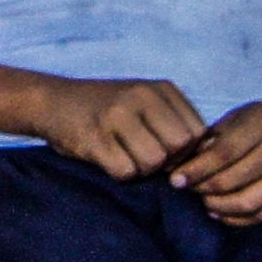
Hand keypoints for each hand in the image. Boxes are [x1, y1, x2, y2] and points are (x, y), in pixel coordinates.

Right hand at [30, 76, 206, 180]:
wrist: (50, 101)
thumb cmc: (106, 109)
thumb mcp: (146, 104)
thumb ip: (177, 123)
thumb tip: (210, 154)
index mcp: (160, 88)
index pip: (198, 133)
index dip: (186, 151)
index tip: (165, 151)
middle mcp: (140, 96)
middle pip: (179, 148)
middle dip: (166, 161)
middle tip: (143, 155)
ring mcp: (115, 115)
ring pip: (154, 162)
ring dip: (141, 169)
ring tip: (124, 155)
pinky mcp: (93, 138)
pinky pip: (125, 171)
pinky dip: (119, 173)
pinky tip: (106, 157)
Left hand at [169, 99, 261, 224]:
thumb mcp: (242, 116)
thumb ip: (213, 136)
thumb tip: (182, 160)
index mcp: (260, 127)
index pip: (222, 154)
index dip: (195, 170)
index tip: (174, 179)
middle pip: (231, 181)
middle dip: (200, 188)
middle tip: (184, 187)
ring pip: (246, 203)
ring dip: (216, 206)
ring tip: (201, 199)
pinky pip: (261, 215)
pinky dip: (235, 218)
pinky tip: (218, 212)